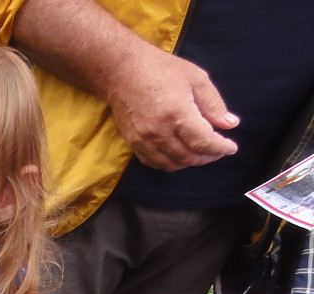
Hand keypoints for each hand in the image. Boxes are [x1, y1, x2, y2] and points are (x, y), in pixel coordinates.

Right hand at [106, 45, 237, 170]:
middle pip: (188, 156)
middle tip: (218, 150)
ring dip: (189, 162)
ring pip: (171, 164)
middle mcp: (159, 131)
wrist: (122, 71)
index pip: (203, 142)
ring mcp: (143, 140)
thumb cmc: (162, 69)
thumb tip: (230, 124)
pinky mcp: (132, 142)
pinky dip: (170, 163)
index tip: (231, 148)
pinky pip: (153, 162)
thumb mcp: (196, 78)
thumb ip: (214, 104)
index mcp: (178, 113)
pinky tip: (179, 154)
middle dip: (207, 157)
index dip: (220, 148)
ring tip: (200, 153)